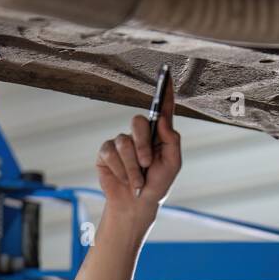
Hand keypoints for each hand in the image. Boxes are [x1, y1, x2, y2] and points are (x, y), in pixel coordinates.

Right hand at [95, 71, 181, 214]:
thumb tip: (164, 119)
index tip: (167, 74)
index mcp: (159, 134)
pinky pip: (111, 153)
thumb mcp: (172, 165)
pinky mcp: (106, 152)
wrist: (136, 205)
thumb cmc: (157, 185)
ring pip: (124, 143)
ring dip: (133, 167)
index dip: (164, 90)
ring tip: (137, 182)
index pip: (162, 108)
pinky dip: (120, 170)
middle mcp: (139, 134)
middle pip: (138, 122)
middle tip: (147, 164)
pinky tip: (123, 180)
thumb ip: (172, 141)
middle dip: (143, 145)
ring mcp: (121, 142)